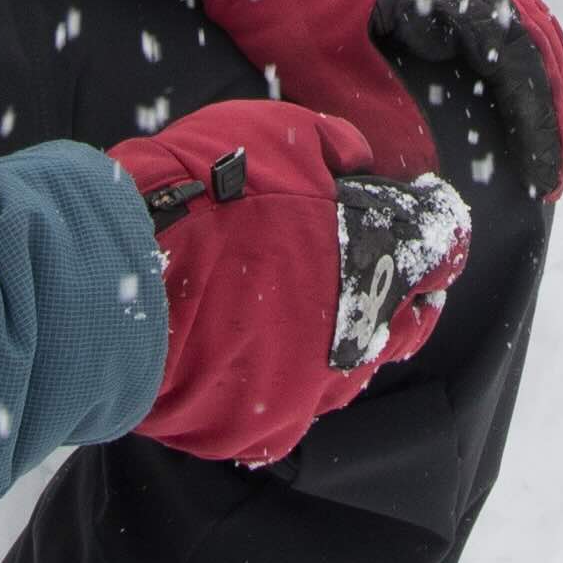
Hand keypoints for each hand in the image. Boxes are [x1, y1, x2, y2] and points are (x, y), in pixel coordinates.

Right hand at [112, 102, 470, 466]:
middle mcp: (360, 332)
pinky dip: (273, 383)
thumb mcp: (278, 133)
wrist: (121, 267)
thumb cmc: (200, 192)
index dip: (436, 233)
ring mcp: (313, 388)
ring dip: (338, 344)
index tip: (427, 229)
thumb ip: (332, 145)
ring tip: (304, 317)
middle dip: (400, 300)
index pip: (442, 246)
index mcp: (378, 256)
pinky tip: (251, 356)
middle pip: (408, 324)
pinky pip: (285, 410)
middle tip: (377, 281)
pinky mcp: (262, 428)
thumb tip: (357, 161)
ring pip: (350, 373)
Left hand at [178, 0, 562, 201]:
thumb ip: (379, 115)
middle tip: (560, 168)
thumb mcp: (321, 64)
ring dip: (549, 78)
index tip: (545, 171)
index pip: (515, 58)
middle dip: (554, 107)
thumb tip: (427, 167)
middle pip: (534, 39)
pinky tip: (527, 81)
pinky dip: (523, 49)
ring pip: (525, 20)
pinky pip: (500, 8)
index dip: (538, 120)